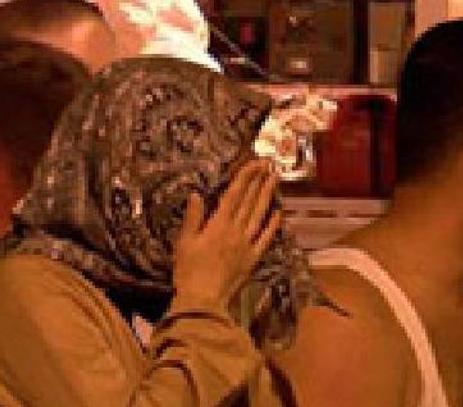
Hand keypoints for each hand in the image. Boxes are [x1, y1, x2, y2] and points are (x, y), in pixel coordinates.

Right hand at [172, 159, 280, 309]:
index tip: (255, 163)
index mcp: (218, 225)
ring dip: (267, 197)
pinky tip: (278, 213)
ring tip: (274, 181)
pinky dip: (272, 225)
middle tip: (269, 165)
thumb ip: (193, 218)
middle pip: (250, 202)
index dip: (245, 177)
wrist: (204, 299)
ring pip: (260, 216)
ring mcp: (247, 245)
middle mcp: (236, 231)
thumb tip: (197, 194)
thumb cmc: (188, 270)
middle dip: (259, 181)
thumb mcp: (184, 242)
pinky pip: (265, 239)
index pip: (234, 195)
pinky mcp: (253, 258)